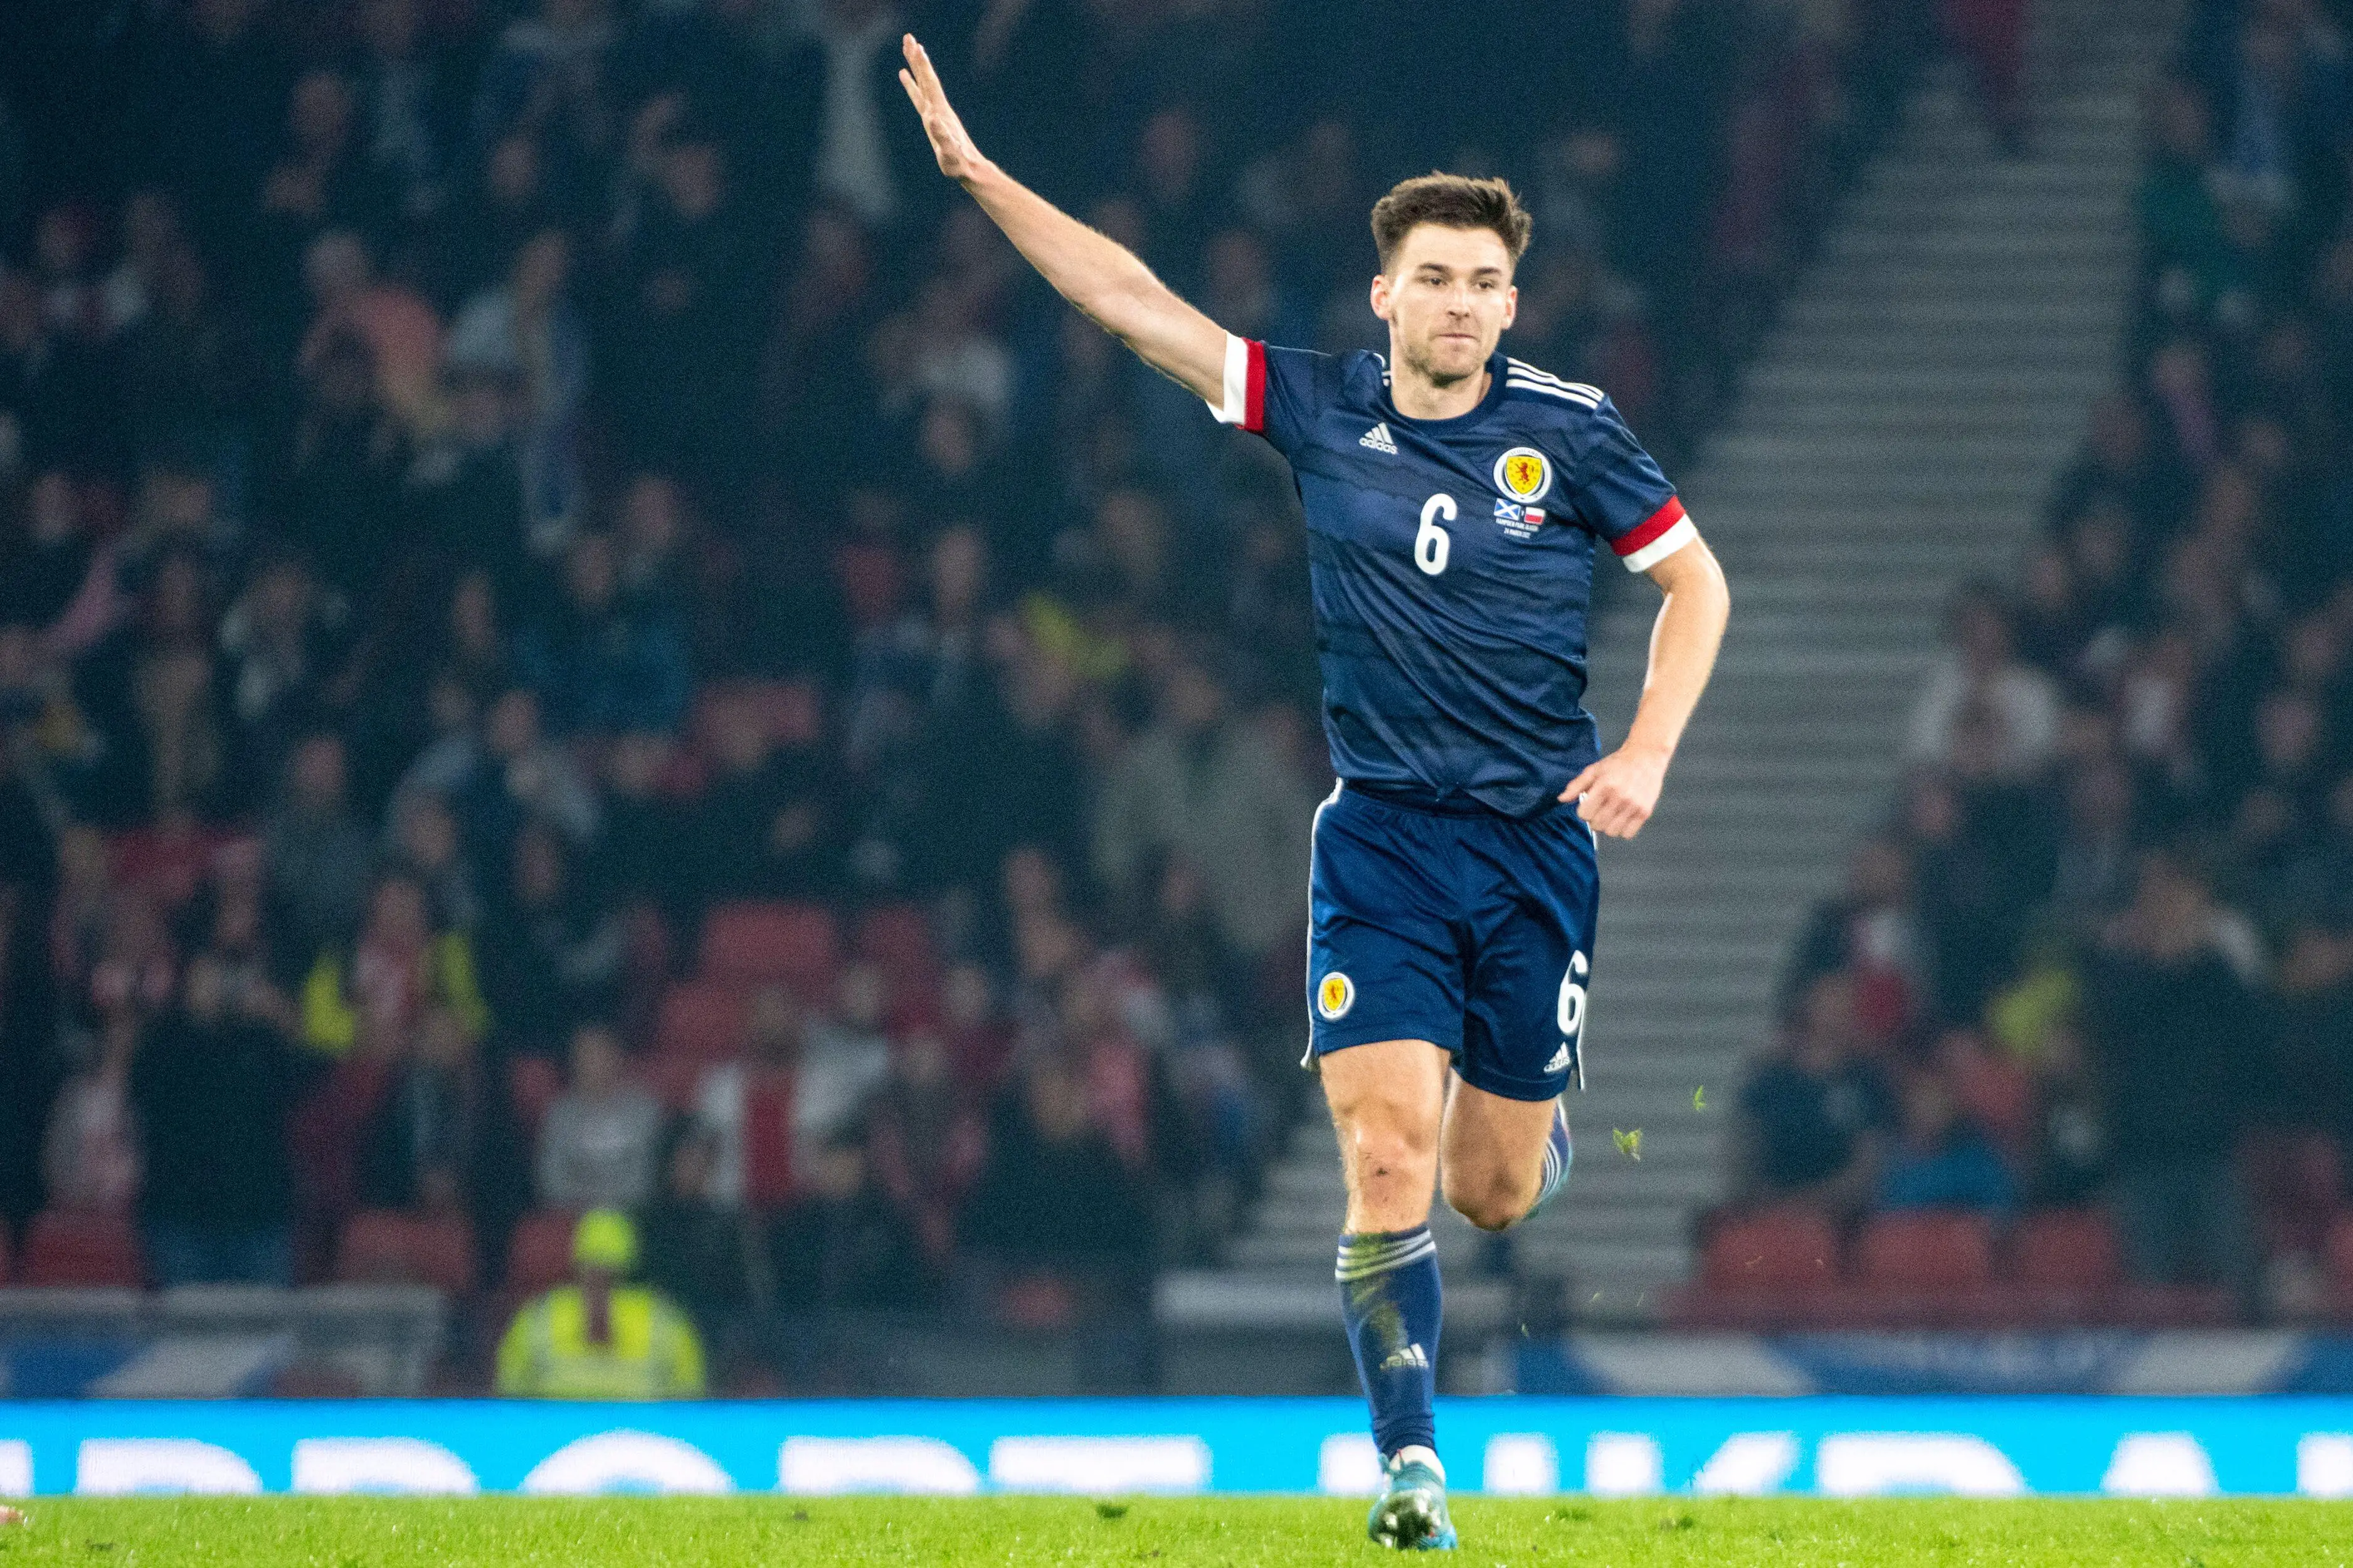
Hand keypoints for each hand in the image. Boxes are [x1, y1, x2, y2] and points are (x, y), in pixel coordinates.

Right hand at [899, 34, 988, 183]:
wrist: (969, 167)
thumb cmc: (958, 163)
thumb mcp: (949, 152)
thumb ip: (942, 137)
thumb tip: (932, 118)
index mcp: (940, 112)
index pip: (930, 83)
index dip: (922, 66)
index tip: (916, 47)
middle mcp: (938, 107)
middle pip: (926, 77)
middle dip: (917, 57)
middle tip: (908, 37)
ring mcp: (936, 111)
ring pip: (923, 82)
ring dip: (916, 64)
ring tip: (909, 47)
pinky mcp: (933, 117)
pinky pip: (919, 95)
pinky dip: (912, 83)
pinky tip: (905, 75)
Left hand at [1559, 746, 1669, 838]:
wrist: (1646, 757)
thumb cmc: (1617, 764)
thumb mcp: (1593, 770)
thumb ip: (1576, 785)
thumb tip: (1561, 799)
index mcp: (1604, 785)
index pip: (1584, 814)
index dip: (1584, 811)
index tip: (1589, 804)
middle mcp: (1619, 797)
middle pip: (1597, 825)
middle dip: (1595, 819)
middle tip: (1601, 809)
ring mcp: (1633, 806)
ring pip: (1612, 832)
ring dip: (1609, 826)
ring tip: (1612, 814)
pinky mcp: (1645, 812)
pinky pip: (1628, 834)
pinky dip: (1623, 829)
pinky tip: (1623, 817)